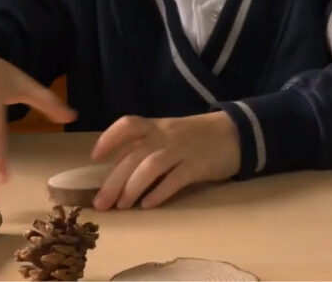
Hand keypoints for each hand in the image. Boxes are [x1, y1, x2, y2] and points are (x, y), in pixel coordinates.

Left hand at [90, 112, 239, 209]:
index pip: (127, 125)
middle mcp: (166, 135)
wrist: (237, 132)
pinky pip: (175, 179)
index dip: (109, 139)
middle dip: (114, 180)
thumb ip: (148, 146)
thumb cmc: (198, 136)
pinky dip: (160, 192)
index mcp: (157, 126)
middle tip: (101, 203)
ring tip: (122, 206)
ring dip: (133, 187)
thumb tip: (120, 171)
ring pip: (151, 166)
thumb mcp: (170, 133)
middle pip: (134, 156)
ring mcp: (182, 150)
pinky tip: (149, 205)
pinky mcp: (198, 165)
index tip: (95, 157)